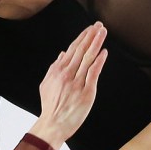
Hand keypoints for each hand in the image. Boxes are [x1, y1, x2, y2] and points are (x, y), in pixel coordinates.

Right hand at [29, 22, 107, 149]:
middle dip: (91, 36)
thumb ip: (54, 67)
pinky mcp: (86, 92)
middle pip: (81, 50)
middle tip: (99, 25)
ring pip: (88, 58)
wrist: (53, 124)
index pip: (72, 49)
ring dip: (96, 43)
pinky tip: (104, 52)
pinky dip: (99, 61)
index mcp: (58, 70)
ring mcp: (77, 82)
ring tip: (102, 32)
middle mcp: (67, 74)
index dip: (82, 37)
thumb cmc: (50, 106)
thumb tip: (62, 53)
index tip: (90, 28)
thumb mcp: (46, 84)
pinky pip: (93, 73)